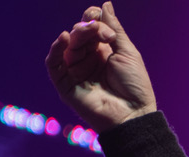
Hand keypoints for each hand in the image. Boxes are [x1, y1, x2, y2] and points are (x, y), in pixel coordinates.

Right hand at [46, 3, 155, 133]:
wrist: (134, 115)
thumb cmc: (135, 86)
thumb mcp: (127, 53)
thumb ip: (114, 30)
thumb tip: (105, 4)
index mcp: (102, 52)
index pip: (89, 28)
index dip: (91, 18)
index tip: (97, 14)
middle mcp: (87, 60)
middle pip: (79, 35)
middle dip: (88, 28)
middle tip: (103, 32)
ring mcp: (75, 72)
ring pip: (68, 46)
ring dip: (78, 35)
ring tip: (90, 32)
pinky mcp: (66, 85)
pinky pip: (53, 64)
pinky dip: (56, 50)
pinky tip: (64, 38)